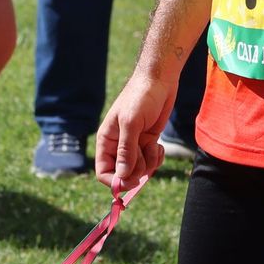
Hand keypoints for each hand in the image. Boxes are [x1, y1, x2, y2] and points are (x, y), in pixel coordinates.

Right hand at [94, 72, 176, 192]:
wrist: (159, 81)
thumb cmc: (140, 97)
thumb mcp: (131, 122)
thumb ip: (126, 150)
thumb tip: (122, 176)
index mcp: (106, 141)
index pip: (103, 172)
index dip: (116, 181)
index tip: (131, 182)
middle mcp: (118, 145)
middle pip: (123, 174)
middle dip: (136, 171)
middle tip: (146, 156)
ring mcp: (134, 145)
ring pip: (139, 170)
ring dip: (149, 164)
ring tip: (154, 146)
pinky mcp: (148, 142)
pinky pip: (151, 161)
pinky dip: (157, 158)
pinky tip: (159, 145)